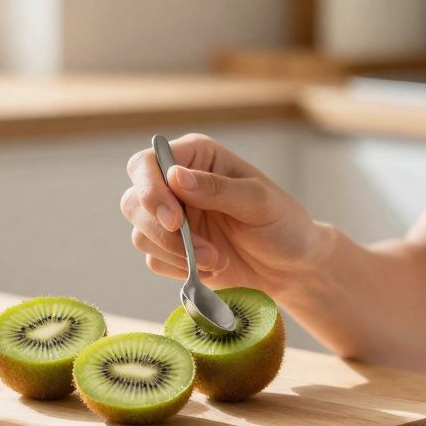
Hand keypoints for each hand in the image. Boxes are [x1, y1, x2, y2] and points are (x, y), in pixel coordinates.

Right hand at [120, 133, 328, 293]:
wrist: (290, 267)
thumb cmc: (283, 224)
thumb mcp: (259, 201)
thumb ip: (218, 188)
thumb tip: (175, 177)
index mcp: (195, 157)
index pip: (147, 164)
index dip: (150, 190)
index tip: (175, 221)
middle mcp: (176, 184)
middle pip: (134, 201)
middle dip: (162, 232)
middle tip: (199, 252)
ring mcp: (171, 218)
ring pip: (141, 234)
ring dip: (175, 254)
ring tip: (216, 260)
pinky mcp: (171, 250)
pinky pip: (154, 260)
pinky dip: (179, 268)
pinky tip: (211, 268)